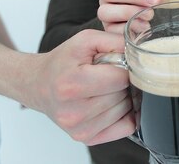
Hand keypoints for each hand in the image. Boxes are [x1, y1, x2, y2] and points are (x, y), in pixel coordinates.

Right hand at [32, 30, 134, 144]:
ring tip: (105, 88)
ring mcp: (80, 129)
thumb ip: (114, 41)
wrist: (39, 85)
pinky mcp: (87, 138)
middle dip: (122, 82)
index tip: (115, 63)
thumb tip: (139, 52)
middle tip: (107, 75)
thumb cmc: (62, 62)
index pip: (120, 78)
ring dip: (123, 97)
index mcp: (72, 84)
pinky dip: (125, 114)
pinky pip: (126, 127)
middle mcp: (74, 111)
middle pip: (123, 95)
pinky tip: (111, 102)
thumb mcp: (85, 40)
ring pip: (126, 110)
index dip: (123, 67)